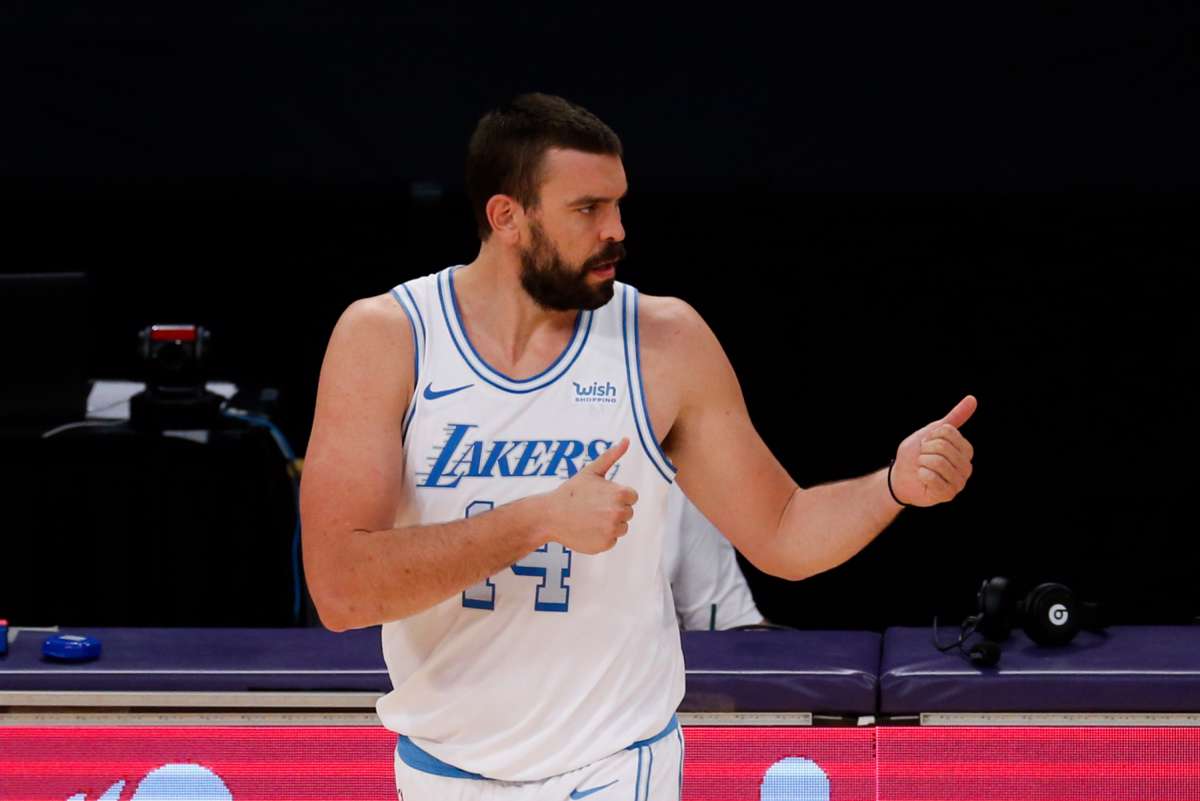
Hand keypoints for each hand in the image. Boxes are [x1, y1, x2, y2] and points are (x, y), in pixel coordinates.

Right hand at [542, 437, 639, 553]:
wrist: (550, 515)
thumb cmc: (571, 492)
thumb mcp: (591, 471)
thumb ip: (612, 456)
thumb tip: (627, 440)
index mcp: (620, 494)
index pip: (632, 497)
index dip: (617, 496)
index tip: (601, 496)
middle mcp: (618, 513)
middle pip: (628, 513)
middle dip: (613, 510)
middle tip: (593, 507)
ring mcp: (612, 531)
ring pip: (621, 527)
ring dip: (609, 524)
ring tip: (590, 518)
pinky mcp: (605, 545)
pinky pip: (611, 540)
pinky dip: (602, 537)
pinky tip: (587, 529)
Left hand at [891, 396, 976, 507]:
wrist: (901, 476)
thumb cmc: (916, 453)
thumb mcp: (931, 432)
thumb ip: (953, 418)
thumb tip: (973, 399)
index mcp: (966, 450)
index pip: (948, 432)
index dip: (931, 436)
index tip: (927, 444)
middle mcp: (966, 467)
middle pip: (942, 447)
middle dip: (925, 450)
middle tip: (923, 457)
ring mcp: (959, 482)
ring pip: (938, 462)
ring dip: (922, 463)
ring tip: (922, 467)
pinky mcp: (948, 495)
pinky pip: (932, 478)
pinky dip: (921, 475)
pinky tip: (922, 478)